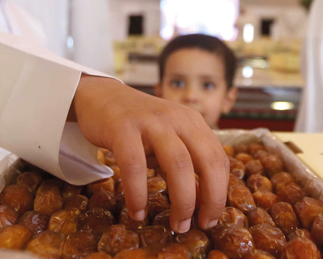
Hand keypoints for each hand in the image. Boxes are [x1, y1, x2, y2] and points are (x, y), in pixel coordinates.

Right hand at [72, 75, 228, 233]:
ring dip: (182, 200)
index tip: (211, 217)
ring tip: (178, 224)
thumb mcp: (169, 141)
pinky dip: (138, 193)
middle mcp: (178, 118)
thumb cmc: (139, 126)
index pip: (219, 158)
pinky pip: (135, 165)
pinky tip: (138, 212)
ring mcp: (152, 121)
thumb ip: (186, 166)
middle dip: (210, 198)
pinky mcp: (123, 127)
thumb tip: (201, 201)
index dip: (220, 191)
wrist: (102, 97)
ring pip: (178, 163)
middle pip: (208, 160)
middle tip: (202, 224)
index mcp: (193, 122)